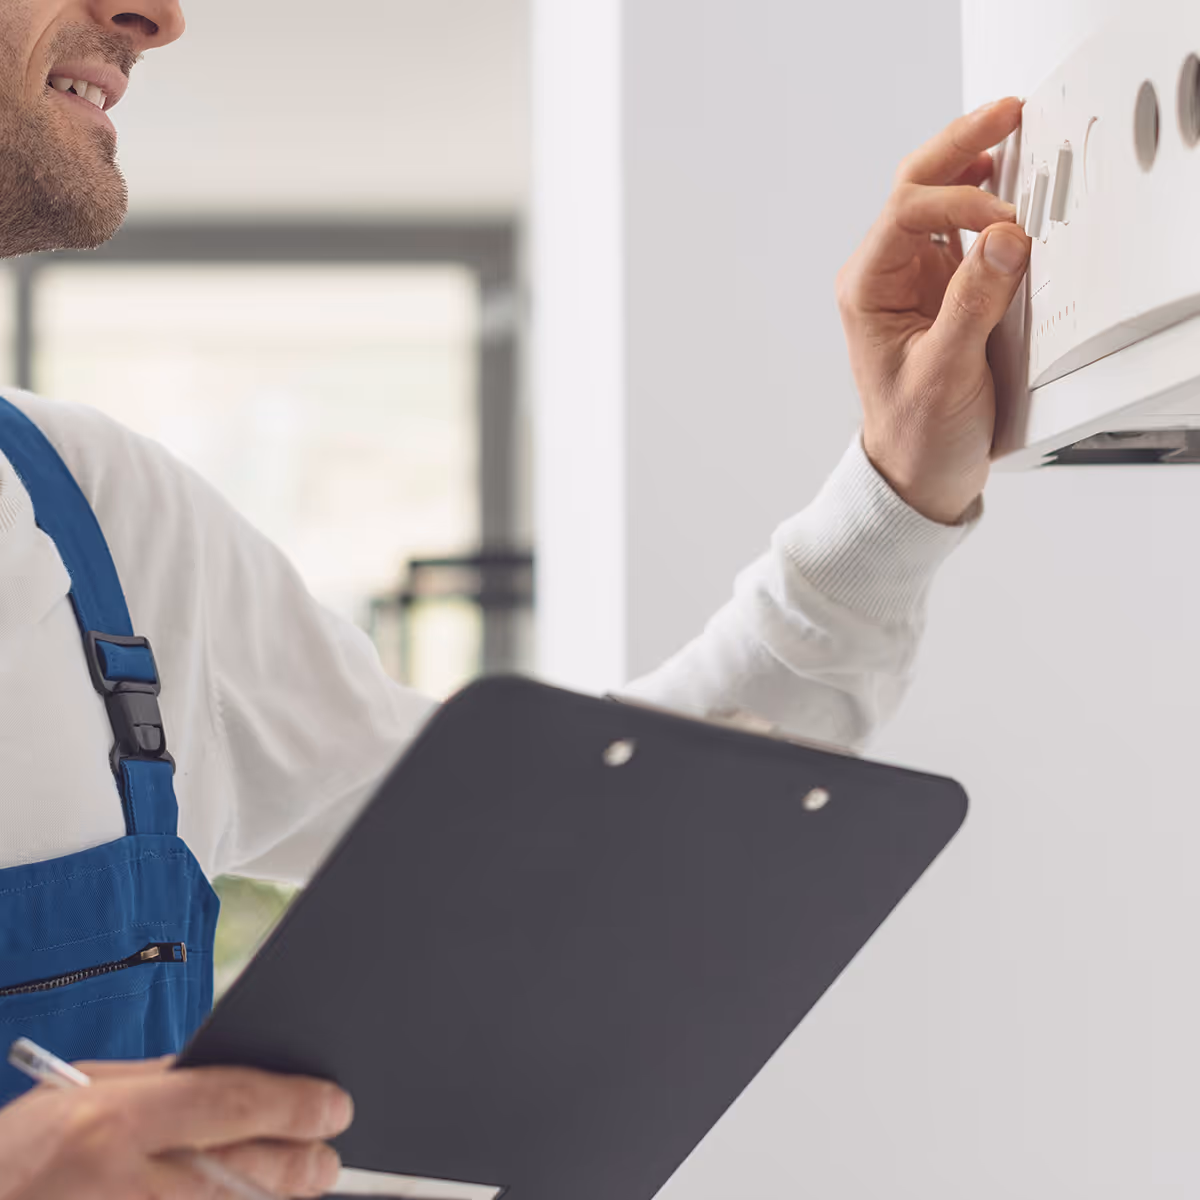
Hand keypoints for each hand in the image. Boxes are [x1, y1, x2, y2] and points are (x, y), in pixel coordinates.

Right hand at [0, 1057, 352, 1198]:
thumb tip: (234, 1071)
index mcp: (113, 1123)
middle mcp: (125, 1184)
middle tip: (329, 1156)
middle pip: (244, 1172)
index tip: (335, 1104)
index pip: (230, 1102)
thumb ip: (155, 1083)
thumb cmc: (14, 1156)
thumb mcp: (75, 1096)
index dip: (293, 1103)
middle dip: (300, 1164)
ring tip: (303, 1184)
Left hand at [836, 97, 1031, 523]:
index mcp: (866, 290)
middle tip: (1002, 114)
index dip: (959, 202)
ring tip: (1006, 132)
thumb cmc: (915, 433)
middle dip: (955, 149)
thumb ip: (971, 305)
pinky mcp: (941, 290)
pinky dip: (983, 201)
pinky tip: (1004, 183)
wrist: (917, 472)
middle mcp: (884, 277)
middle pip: (913, 190)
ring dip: (968, 165)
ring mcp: (913, 280)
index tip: (1006, 223)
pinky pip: (960, 230)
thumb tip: (1001, 240)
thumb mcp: (945, 373)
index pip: (905, 214)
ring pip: (934, 200)